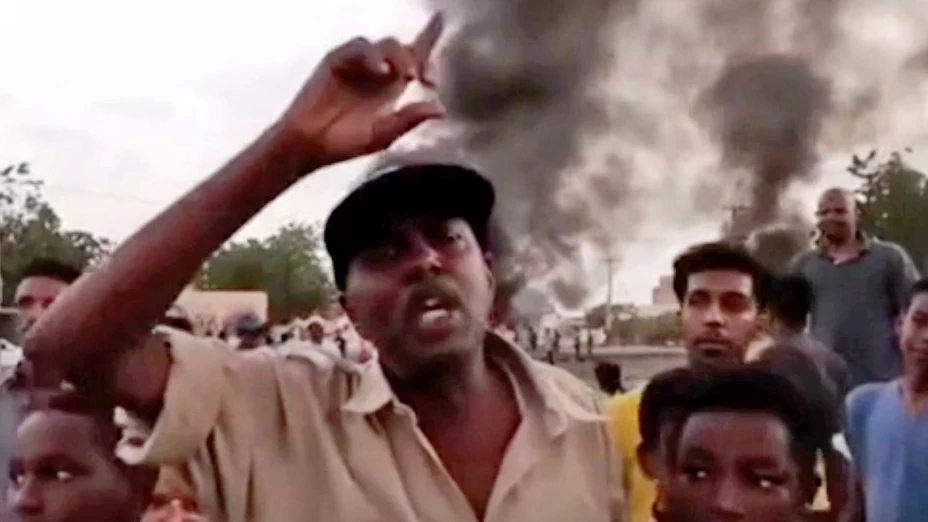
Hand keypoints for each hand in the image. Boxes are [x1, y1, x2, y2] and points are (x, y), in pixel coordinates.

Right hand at [279, 14, 444, 168]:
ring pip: (385, 45)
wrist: (309, 146)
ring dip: (398, 56)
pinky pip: (358, 47)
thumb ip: (409, 120)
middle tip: (424, 78)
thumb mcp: (382, 136)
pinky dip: (371, 55)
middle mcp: (377, 73)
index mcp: (391, 88)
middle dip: (418, 58)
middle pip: (403, 49)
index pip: (414, 57)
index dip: (428, 39)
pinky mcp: (337, 61)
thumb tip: (440, 109)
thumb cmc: (343, 144)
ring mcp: (357, 65)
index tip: (440, 23)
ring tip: (405, 76)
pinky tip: (380, 70)